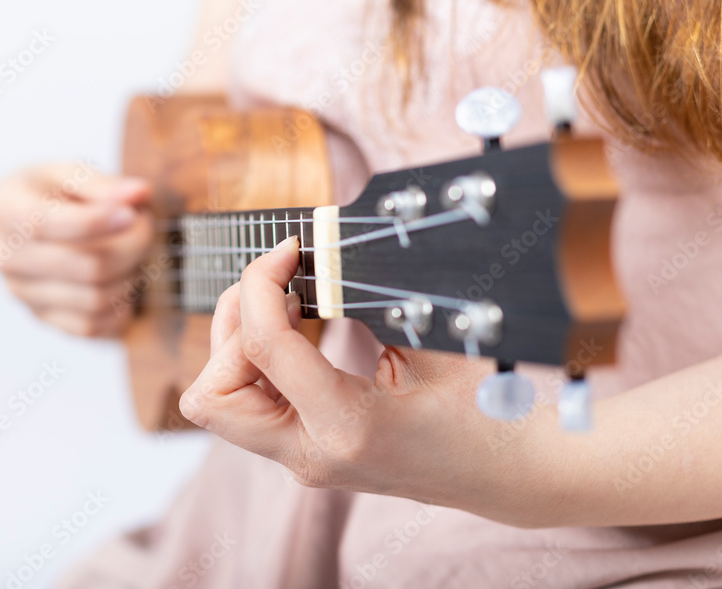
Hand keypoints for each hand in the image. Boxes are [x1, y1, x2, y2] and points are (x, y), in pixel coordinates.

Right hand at [0, 163, 153, 336]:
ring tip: (134, 250)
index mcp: (7, 211)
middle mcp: (6, 258)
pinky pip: (91, 327)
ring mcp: (22, 293)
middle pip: (87, 267)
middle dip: (132, 246)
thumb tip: (139, 194)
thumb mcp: (68, 173)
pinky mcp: (41, 318)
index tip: (133, 213)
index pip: (49, 225)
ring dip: (130, 276)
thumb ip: (103, 184)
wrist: (23, 221)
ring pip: (95, 299)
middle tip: (146, 225)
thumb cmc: (49, 192)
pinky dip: (119, 307)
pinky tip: (124, 279)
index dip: (98, 222)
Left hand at [179, 237, 556, 525]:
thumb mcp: (432, 343)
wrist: (512, 474)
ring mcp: (304, 459)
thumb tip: (318, 252)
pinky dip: (255, 359)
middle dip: (231, 325)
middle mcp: (311, 454)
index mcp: (347, 427)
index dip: (262, 282)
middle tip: (276, 283)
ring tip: (287, 302)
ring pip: (218, 403)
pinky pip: (249, 404)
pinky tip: (298, 329)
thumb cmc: (489, 410)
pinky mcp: (305, 450)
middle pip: (209, 395)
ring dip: (237, 342)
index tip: (288, 247)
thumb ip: (365, 301)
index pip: (262, 346)